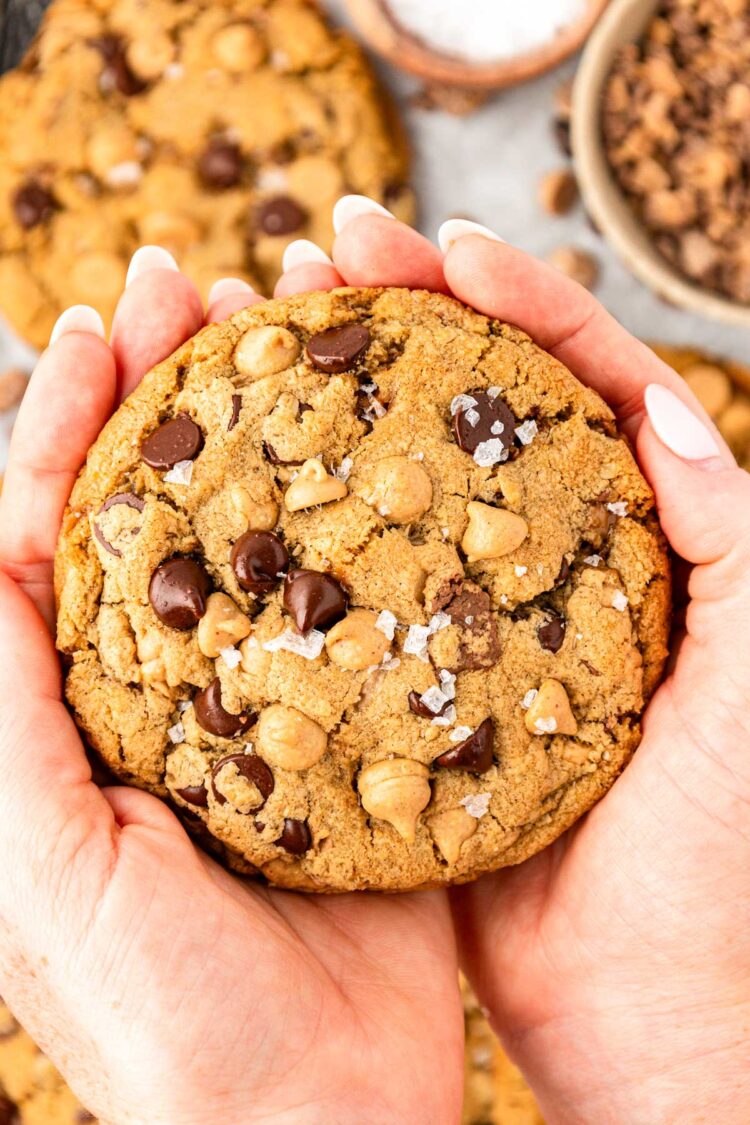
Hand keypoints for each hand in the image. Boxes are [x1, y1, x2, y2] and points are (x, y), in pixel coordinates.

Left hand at [0, 251, 463, 1124]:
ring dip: (258, 430)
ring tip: (280, 331)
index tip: (100, 322)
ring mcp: (259, 697)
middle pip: (151, 505)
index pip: (47, 531)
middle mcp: (157, 685)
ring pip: (250, 531)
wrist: (313, 1122)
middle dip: (160, 389)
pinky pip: (344, 599)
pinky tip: (372, 457)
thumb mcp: (35, 865)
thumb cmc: (163, 1021)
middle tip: (198, 284)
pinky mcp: (348, 726)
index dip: (63, 422)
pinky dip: (349, 519)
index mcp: (66, 706)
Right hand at [280, 205, 749, 1123]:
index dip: (510, 304)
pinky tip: (239, 474)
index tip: (436, 247)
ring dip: (328, 393)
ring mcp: (458, 614)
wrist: (636, 997)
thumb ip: (732, 539)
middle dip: (396, 312)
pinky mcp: (402, 680)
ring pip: (388, 478)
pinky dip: (295, 521)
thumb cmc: (719, 849)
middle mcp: (535, 559)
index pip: (571, 383)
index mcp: (626, 537)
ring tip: (254, 321)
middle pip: (462, 405)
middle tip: (314, 248)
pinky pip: (346, 585)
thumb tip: (663, 410)